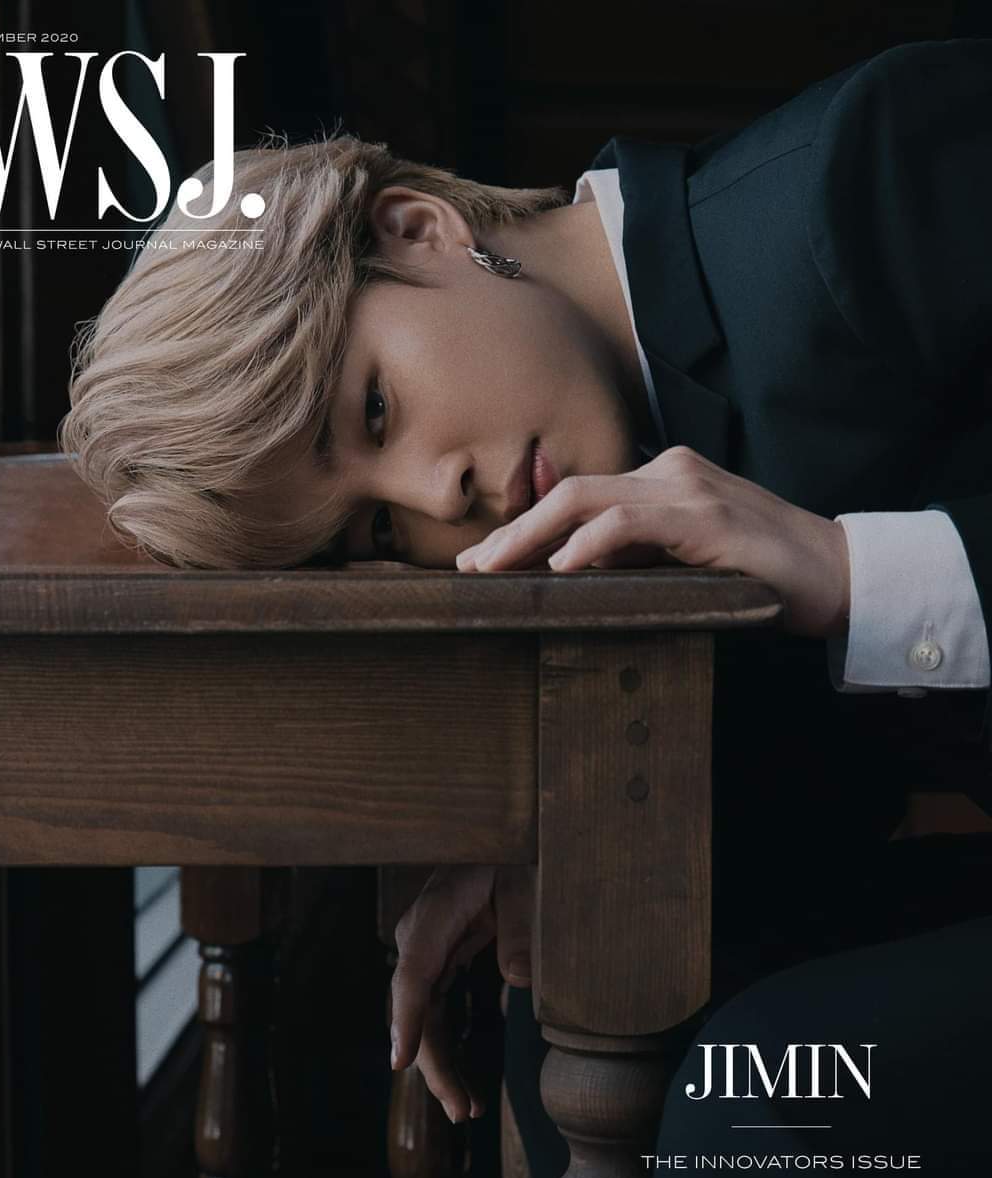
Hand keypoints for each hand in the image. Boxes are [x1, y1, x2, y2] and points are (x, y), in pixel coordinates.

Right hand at [390, 864, 533, 1121]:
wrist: (504, 836)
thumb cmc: (515, 853)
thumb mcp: (526, 881)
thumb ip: (523, 927)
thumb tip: (520, 980)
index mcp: (438, 911)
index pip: (414, 971)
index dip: (406, 1018)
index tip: (401, 1062)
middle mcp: (422, 933)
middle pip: (415, 1005)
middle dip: (432, 1062)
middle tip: (461, 1111)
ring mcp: (427, 947)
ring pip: (423, 1014)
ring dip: (439, 1062)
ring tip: (465, 1110)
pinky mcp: (440, 957)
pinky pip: (436, 1007)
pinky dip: (446, 1043)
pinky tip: (461, 1080)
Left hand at [457, 446, 850, 637]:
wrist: (839, 575)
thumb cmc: (757, 575)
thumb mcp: (681, 562)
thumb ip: (631, 558)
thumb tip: (565, 575)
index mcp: (660, 479)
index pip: (576, 497)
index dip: (522, 527)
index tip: (481, 562)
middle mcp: (668, 472)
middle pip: (569, 492)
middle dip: (512, 530)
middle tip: (469, 569)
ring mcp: (687, 488)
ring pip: (587, 499)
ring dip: (532, 535)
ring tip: (495, 570)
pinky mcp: (706, 516)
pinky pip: (631, 521)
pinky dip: (590, 543)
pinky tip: (561, 568)